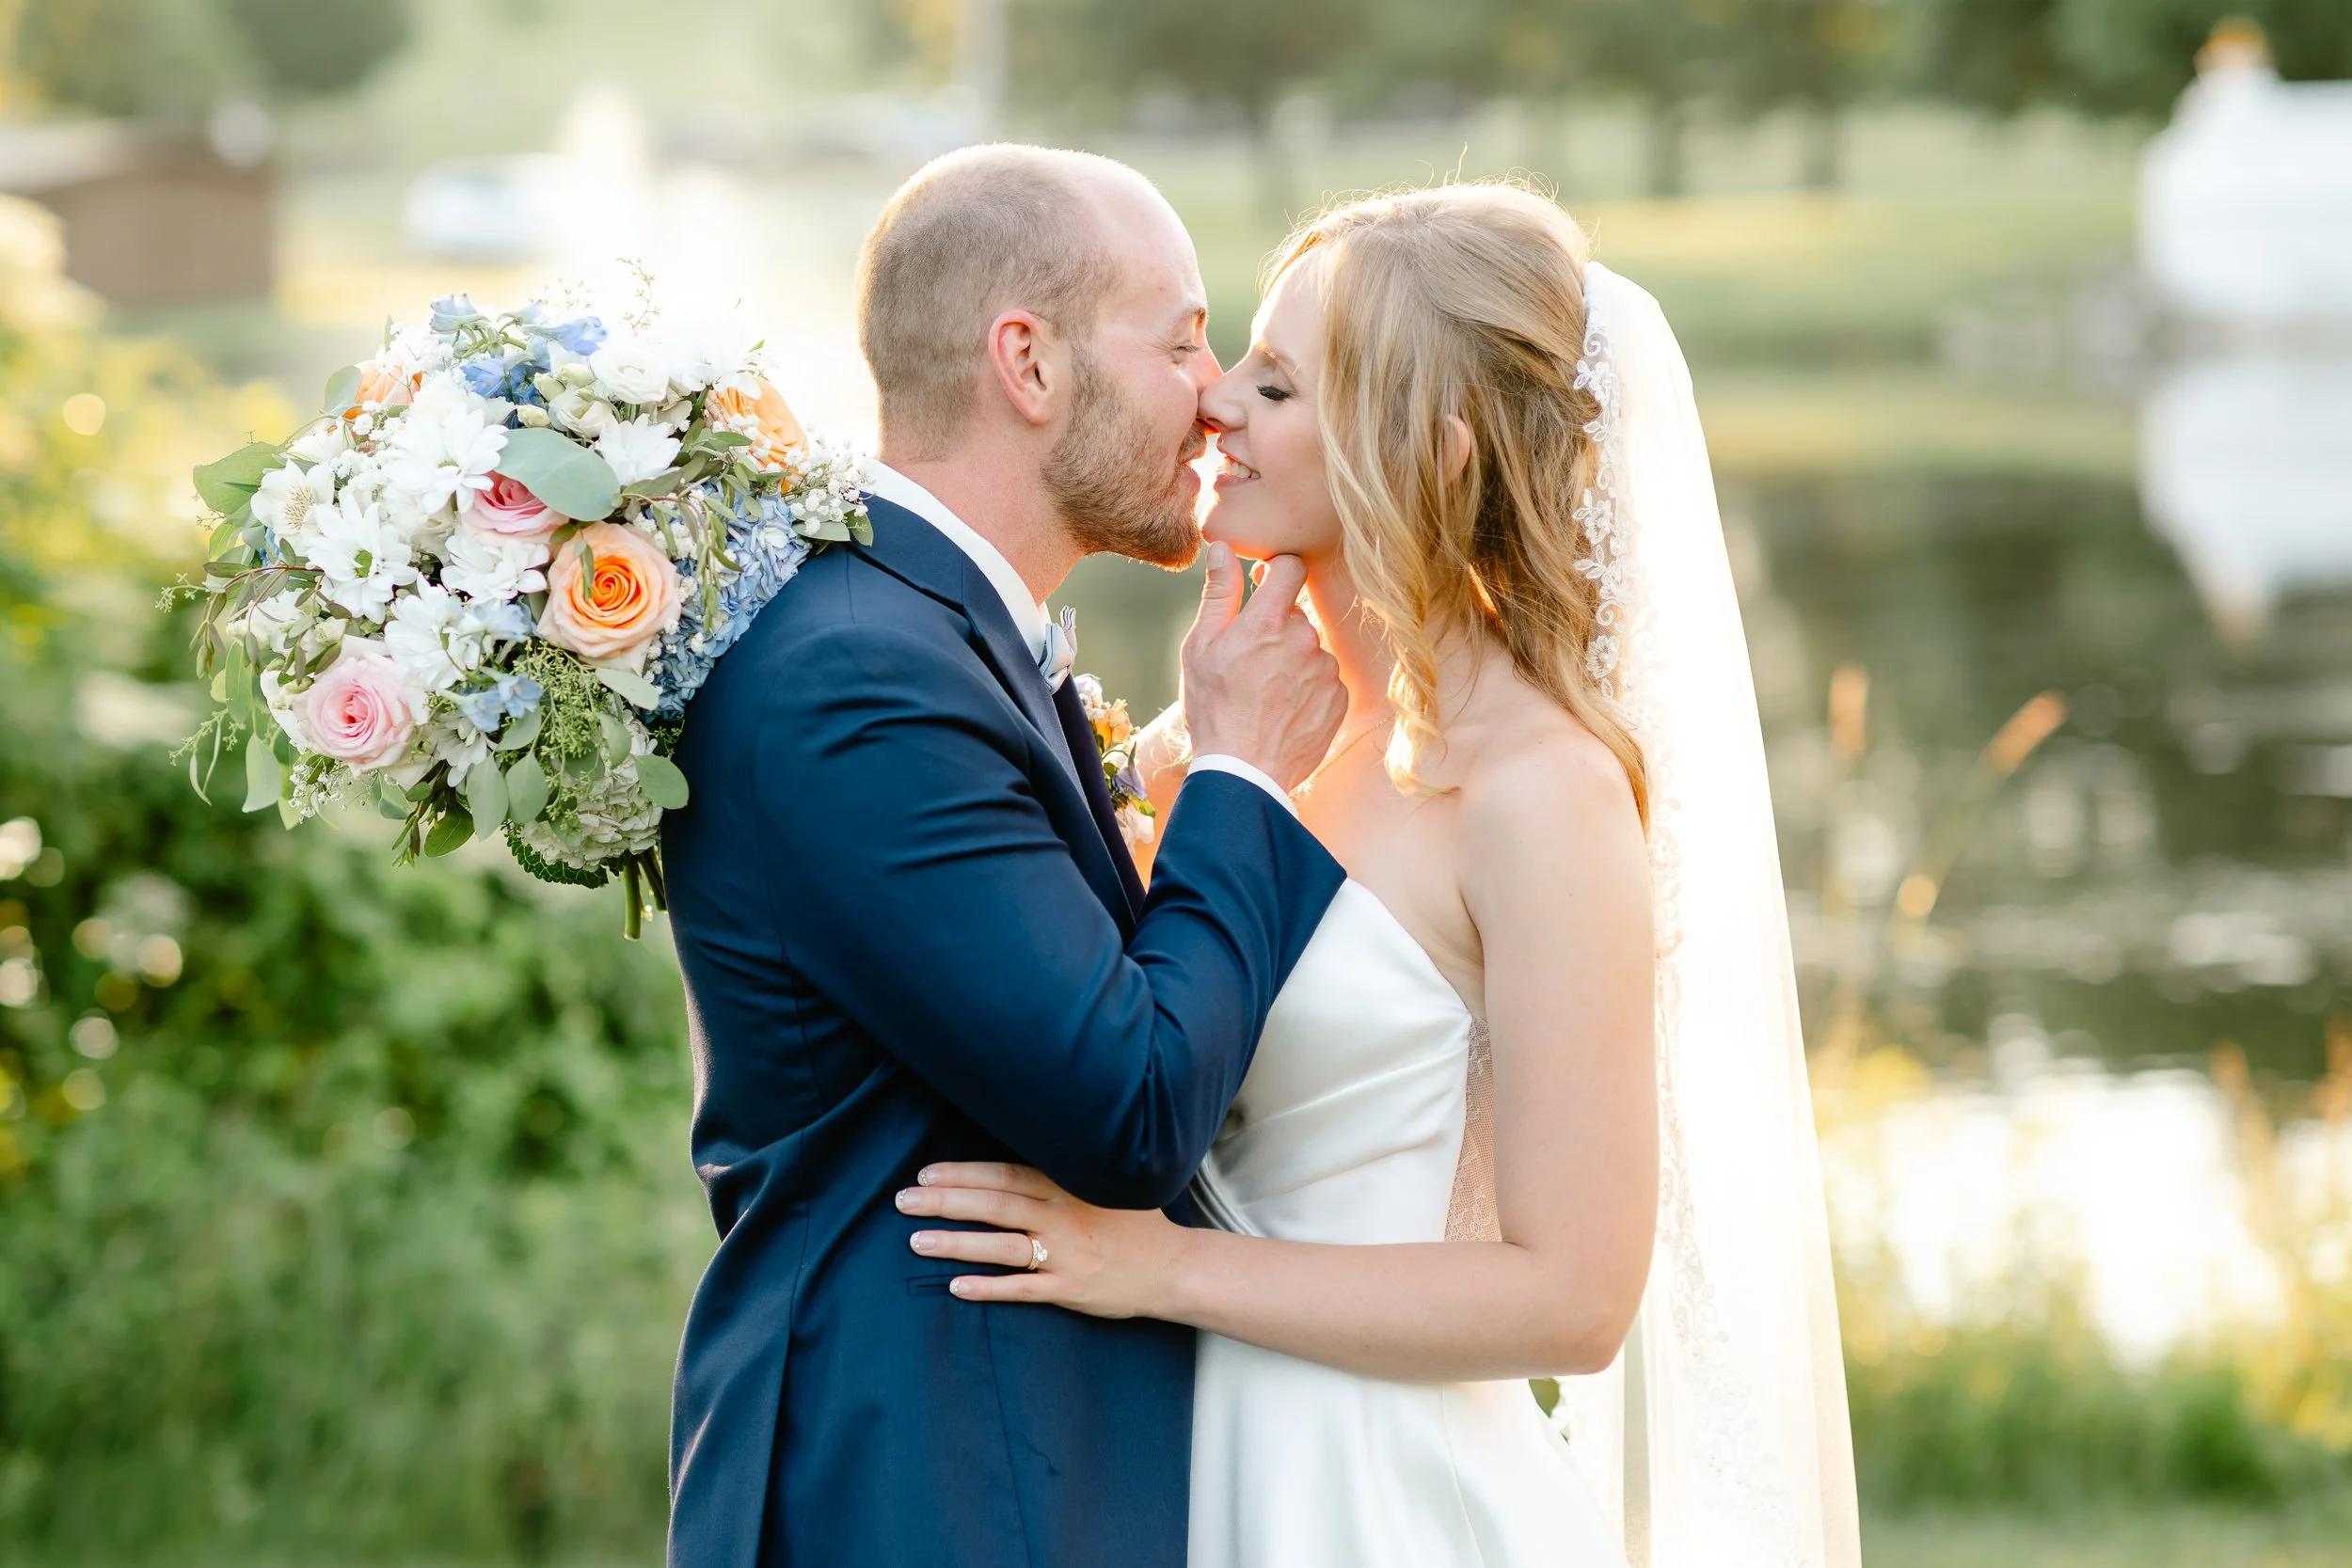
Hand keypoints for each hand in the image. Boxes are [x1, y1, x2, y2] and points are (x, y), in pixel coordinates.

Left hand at [896, 1162, 1188, 1318]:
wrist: (1173, 1268)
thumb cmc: (1134, 1223)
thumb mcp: (1103, 1183)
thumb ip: (1063, 1172)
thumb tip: (1011, 1161)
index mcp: (1069, 1185)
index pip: (1005, 1173)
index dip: (963, 1173)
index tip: (926, 1174)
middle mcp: (1063, 1216)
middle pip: (994, 1204)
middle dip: (945, 1201)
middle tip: (903, 1200)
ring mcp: (1066, 1254)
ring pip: (1001, 1246)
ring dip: (955, 1243)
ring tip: (916, 1241)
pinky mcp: (1070, 1289)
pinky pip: (1022, 1289)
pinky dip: (988, 1288)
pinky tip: (956, 1286)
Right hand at [1178, 544, 1346, 791]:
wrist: (1243, 772)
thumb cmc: (1213, 708)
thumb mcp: (1201, 647)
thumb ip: (1219, 593)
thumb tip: (1223, 548)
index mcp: (1267, 622)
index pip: (1292, 566)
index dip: (1277, 570)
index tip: (1266, 582)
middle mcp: (1304, 640)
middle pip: (1298, 613)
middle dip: (1277, 626)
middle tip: (1251, 660)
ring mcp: (1326, 671)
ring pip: (1311, 647)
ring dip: (1293, 658)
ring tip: (1266, 691)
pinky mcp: (1339, 698)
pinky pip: (1325, 678)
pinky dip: (1307, 686)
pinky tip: (1284, 707)